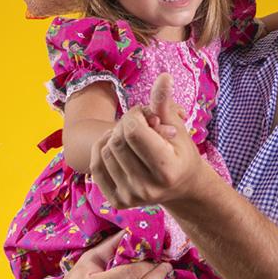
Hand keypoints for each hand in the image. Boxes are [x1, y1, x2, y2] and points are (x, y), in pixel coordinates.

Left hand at [91, 73, 209, 207]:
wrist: (181, 187)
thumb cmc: (180, 151)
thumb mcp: (176, 126)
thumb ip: (164, 103)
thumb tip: (163, 76)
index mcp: (167, 169)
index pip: (133, 131)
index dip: (136, 115)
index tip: (147, 115)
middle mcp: (147, 188)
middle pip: (117, 141)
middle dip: (125, 124)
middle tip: (139, 125)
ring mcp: (130, 197)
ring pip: (104, 151)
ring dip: (114, 136)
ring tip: (131, 136)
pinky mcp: (117, 202)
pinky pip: (96, 165)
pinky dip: (103, 149)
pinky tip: (118, 146)